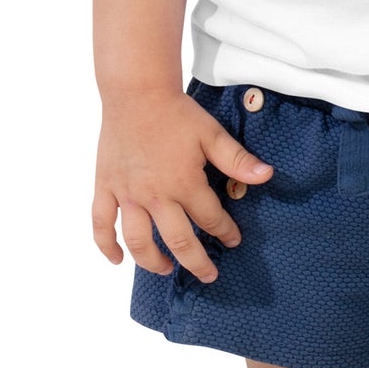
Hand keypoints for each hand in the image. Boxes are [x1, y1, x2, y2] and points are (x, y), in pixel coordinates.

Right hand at [92, 88, 273, 282]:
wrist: (136, 92)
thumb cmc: (176, 112)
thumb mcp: (211, 134)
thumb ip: (237, 160)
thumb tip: (267, 176)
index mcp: (184, 183)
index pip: (210, 219)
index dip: (225, 232)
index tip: (233, 240)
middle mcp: (155, 196)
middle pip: (177, 241)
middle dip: (196, 262)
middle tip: (208, 275)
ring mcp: (127, 195)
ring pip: (138, 241)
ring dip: (153, 262)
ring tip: (166, 269)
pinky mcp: (105, 187)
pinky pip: (101, 224)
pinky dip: (106, 245)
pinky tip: (117, 259)